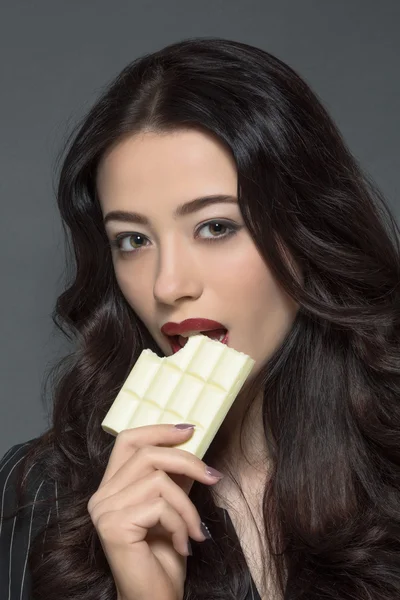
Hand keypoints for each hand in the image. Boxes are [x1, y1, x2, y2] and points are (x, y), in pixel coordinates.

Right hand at [87, 424, 222, 599]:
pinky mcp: (114, 525)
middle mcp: (101, 496)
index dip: (158, 430)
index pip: (127, 440)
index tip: (189, 430)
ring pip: (159, 481)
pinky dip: (181, 524)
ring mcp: (104, 510)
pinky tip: (184, 545)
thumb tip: (192, 446)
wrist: (154, 599)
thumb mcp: (173, 508)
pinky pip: (160, 506)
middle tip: (213, 477)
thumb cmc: (163, 558)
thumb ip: (175, 478)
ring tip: (195, 531)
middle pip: (147, 454)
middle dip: (187, 461)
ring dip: (188, 507)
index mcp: (111, 487)